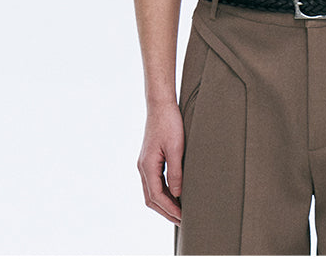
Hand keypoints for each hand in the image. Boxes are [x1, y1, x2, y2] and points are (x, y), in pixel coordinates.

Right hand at [137, 102, 184, 225]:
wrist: (161, 104)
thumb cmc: (169, 123)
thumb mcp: (176, 148)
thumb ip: (176, 172)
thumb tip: (178, 194)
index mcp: (147, 166)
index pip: (157, 196)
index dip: (170, 208)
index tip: (183, 217)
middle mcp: (143, 167)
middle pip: (151, 198)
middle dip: (166, 211)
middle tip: (182, 221)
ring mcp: (145, 163)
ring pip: (151, 192)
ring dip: (164, 203)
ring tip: (179, 212)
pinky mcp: (149, 159)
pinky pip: (154, 182)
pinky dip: (163, 193)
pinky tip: (175, 194)